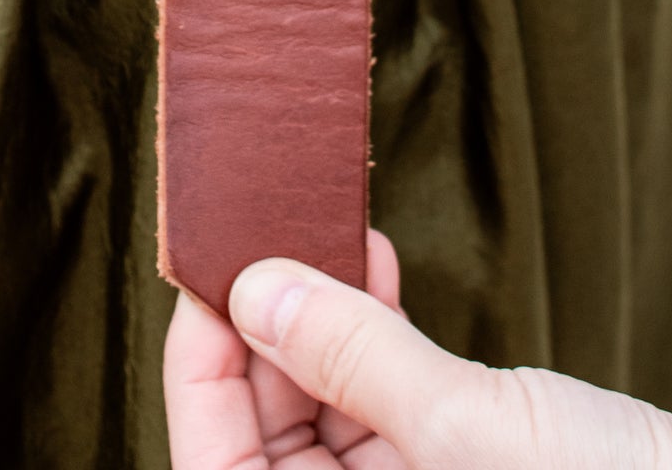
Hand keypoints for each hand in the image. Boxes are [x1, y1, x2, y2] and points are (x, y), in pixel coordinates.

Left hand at [165, 252, 671, 469]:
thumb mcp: (468, 430)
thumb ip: (355, 360)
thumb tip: (254, 289)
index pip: (221, 467)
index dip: (200, 371)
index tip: (203, 271)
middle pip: (268, 435)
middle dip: (261, 328)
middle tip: (258, 225)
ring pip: (326, 409)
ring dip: (317, 315)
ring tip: (321, 226)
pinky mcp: (471, 466)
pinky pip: (387, 398)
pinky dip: (372, 329)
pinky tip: (374, 260)